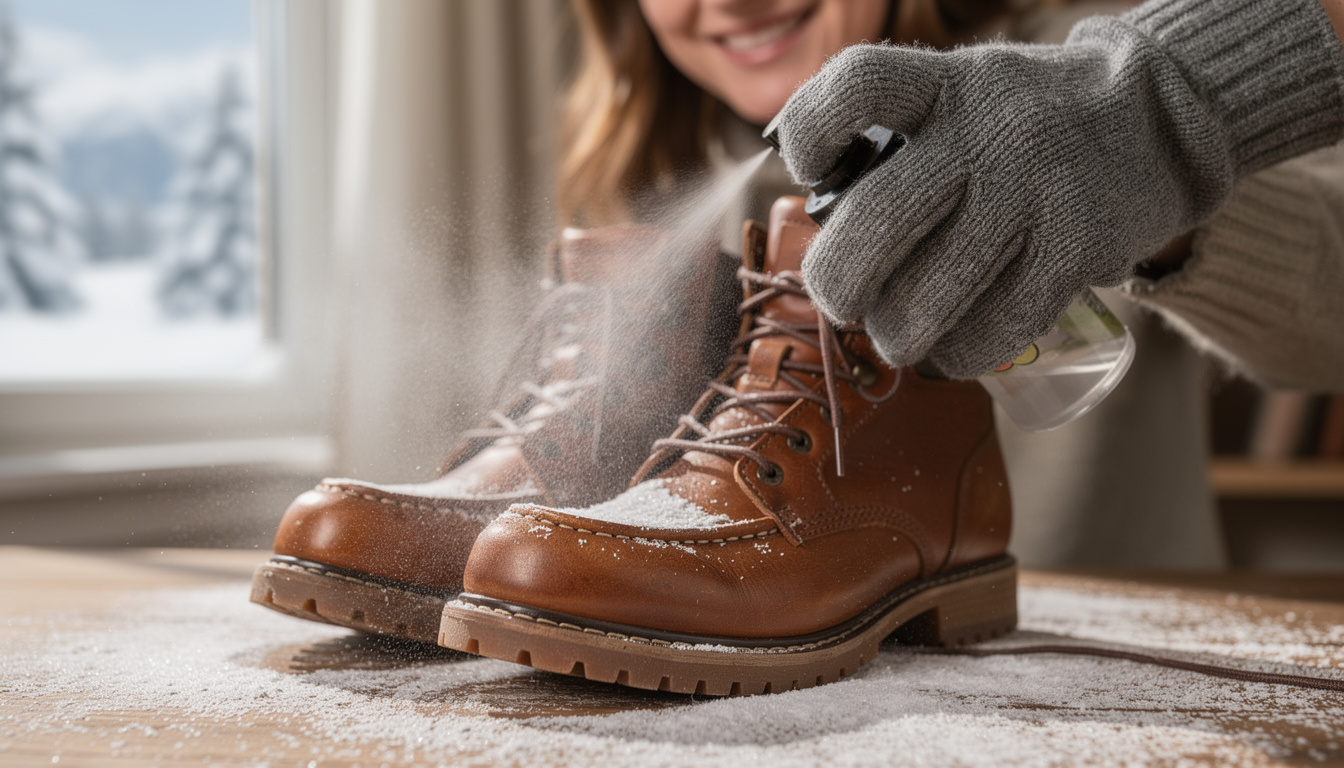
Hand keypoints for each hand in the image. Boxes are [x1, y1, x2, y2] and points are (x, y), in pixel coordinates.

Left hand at [773, 0, 1343, 376]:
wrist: (1161, 121)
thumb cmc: (1026, 122)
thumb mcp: (963, 93)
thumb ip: (899, 138)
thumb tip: (822, 220)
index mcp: (947, 85)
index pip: (857, 84)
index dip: (810, 132)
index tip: (809, 170)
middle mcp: (988, 134)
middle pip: (874, 224)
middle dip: (837, 283)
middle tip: (841, 299)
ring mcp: (1034, 194)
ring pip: (925, 298)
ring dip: (895, 334)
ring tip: (898, 333)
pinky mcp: (1076, 251)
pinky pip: (991, 331)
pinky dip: (957, 355)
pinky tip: (952, 349)